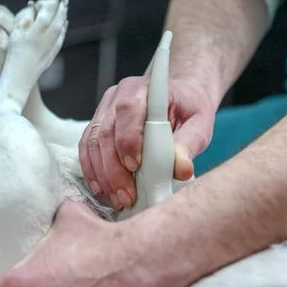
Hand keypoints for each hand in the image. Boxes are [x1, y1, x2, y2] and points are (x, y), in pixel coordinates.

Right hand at [79, 76, 214, 208]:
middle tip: (127, 195)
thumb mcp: (199, 124)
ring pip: (93, 143)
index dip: (127, 139)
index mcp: (145, 88)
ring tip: (117, 198)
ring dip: (102, 174)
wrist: (180, 99)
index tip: (134, 166)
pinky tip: (102, 188)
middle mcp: (118, 95)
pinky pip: (86, 148)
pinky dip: (92, 170)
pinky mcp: (97, 125)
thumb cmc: (188, 109)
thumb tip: (181, 169)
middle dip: (114, 168)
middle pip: (107, 132)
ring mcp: (104, 110)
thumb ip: (189, 144)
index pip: (129, 110)